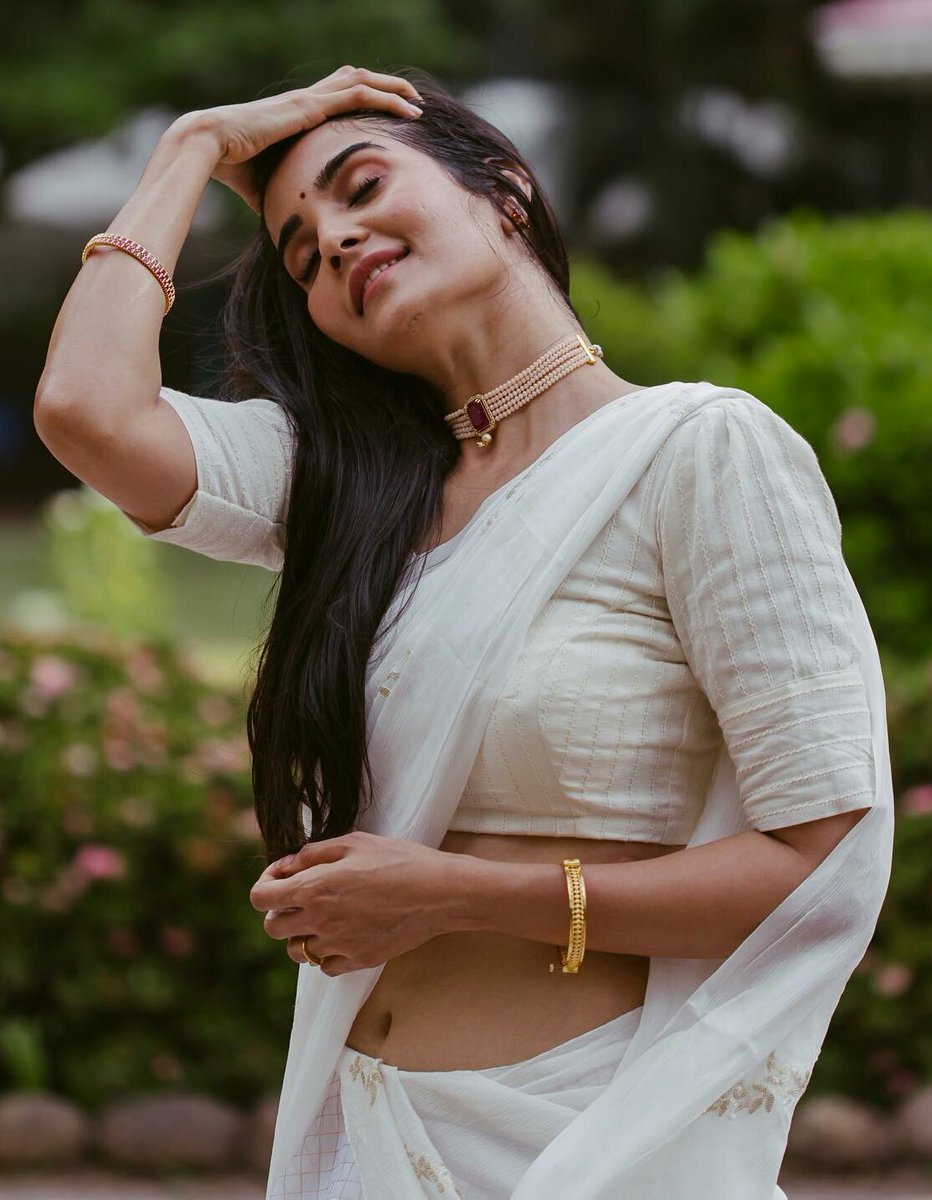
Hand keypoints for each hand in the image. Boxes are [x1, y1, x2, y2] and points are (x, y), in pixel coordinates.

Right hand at [171, 66, 422, 211]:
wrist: (208, 147)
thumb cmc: (231, 169)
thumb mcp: (266, 185)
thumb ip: (282, 194)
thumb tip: (287, 218)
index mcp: (296, 115)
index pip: (336, 97)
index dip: (364, 100)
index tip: (387, 115)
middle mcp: (305, 100)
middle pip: (353, 81)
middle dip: (384, 87)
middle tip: (410, 101)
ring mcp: (308, 99)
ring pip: (361, 81)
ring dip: (392, 88)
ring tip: (416, 101)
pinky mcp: (310, 105)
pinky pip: (358, 94)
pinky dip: (386, 97)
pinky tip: (407, 107)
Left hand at [249, 830, 462, 975]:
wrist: (439, 893)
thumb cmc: (399, 860)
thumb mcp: (354, 842)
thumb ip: (313, 853)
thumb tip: (287, 865)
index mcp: (314, 887)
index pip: (261, 898)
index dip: (266, 885)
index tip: (283, 876)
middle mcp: (320, 920)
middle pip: (272, 927)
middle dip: (280, 910)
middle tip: (303, 897)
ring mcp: (338, 944)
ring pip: (296, 951)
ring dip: (301, 934)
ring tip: (325, 917)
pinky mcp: (358, 960)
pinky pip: (325, 966)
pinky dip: (327, 953)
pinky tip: (344, 934)